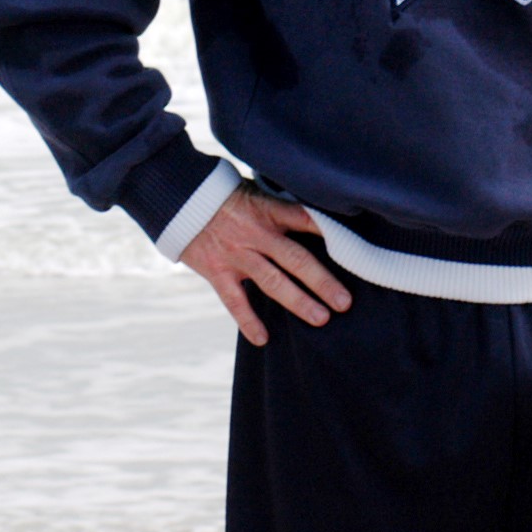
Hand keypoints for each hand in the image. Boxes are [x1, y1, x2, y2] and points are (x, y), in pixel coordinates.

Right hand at [179, 185, 351, 346]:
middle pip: (295, 260)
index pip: (304, 219)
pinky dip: (248, 321)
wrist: (180, 198)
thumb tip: (317, 218)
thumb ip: (281, 208)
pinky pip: (234, 301)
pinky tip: (263, 339)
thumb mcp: (256, 192)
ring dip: (298, 302)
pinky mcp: (216, 270)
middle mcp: (256, 234)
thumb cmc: (226, 197)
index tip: (351, 251)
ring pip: (272, 282)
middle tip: (344, 302)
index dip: (328, 233)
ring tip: (321, 319)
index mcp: (269, 211)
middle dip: (322, 282)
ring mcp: (236, 254)